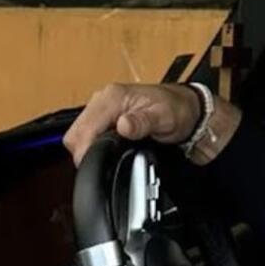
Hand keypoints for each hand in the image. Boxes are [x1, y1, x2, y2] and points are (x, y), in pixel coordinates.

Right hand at [63, 83, 199, 165]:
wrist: (187, 108)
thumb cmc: (177, 109)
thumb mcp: (163, 118)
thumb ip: (142, 123)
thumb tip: (123, 125)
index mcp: (113, 97)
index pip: (85, 127)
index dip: (85, 150)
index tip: (94, 166)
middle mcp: (103, 99)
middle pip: (76, 132)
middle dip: (83, 152)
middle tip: (99, 168)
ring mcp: (103, 108)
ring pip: (79, 133)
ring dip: (87, 149)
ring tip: (104, 162)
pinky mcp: (105, 117)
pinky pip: (89, 133)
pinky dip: (93, 146)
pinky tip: (106, 154)